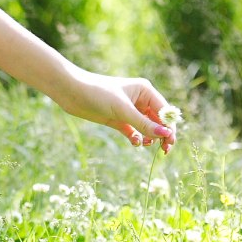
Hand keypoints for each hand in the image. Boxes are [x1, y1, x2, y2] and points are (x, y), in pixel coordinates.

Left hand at [60, 70, 177, 153]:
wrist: (71, 92)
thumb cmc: (98, 93)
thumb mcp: (122, 109)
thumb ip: (144, 123)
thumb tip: (166, 134)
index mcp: (145, 91)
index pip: (165, 111)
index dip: (169, 126)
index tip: (169, 142)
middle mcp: (140, 100)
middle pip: (158, 121)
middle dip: (162, 134)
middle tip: (164, 150)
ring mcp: (129, 110)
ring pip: (147, 128)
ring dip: (150, 137)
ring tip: (146, 145)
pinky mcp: (118, 119)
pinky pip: (134, 132)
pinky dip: (137, 138)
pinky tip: (135, 143)